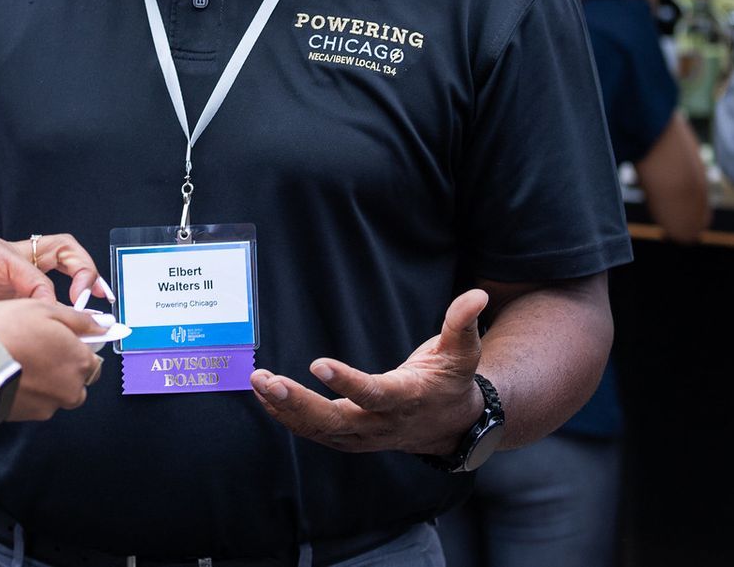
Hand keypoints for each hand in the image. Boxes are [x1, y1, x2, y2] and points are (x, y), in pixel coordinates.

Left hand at [0, 235, 110, 330]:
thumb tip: (10, 342)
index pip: (41, 283)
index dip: (54, 308)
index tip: (63, 331)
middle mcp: (3, 260)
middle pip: (59, 255)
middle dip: (85, 273)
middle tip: (102, 300)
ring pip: (47, 278)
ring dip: (69, 291)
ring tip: (92, 314)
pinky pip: (27, 299)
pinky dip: (44, 312)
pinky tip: (50, 336)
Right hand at [0, 298, 104, 420]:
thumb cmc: (5, 335)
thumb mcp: (44, 309)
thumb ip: (77, 319)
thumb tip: (100, 324)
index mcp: (80, 361)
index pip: (94, 359)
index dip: (77, 347)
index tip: (63, 340)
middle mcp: (71, 388)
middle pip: (77, 379)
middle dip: (62, 366)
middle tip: (38, 348)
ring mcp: (50, 405)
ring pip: (56, 392)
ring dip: (45, 380)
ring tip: (21, 360)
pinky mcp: (29, 416)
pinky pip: (36, 402)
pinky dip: (29, 390)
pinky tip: (13, 373)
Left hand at [250, 289, 488, 454]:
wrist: (452, 427)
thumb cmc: (451, 383)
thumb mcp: (463, 353)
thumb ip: (463, 324)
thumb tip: (476, 295)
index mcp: (407, 400)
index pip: (374, 395)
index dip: (347, 382)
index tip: (318, 363)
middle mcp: (381, 424)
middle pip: (335, 421)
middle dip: (298, 403)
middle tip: (267, 380)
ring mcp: (363, 436)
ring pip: (319, 430)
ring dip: (284, 408)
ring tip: (257, 381)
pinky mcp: (349, 438)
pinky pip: (313, 431)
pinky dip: (286, 417)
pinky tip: (264, 396)